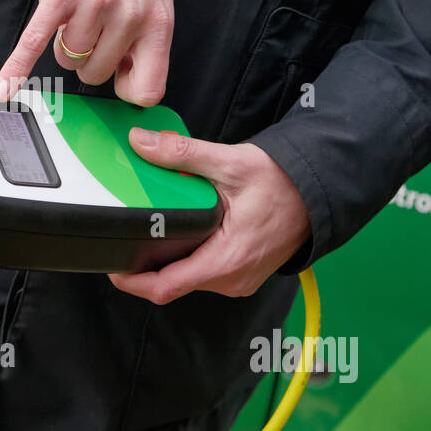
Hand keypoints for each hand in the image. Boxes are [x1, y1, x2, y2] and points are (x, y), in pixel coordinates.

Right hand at [0, 0, 172, 106]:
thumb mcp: (160, 2)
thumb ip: (150, 43)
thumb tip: (125, 79)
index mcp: (157, 23)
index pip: (146, 89)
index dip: (128, 87)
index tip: (121, 72)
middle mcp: (128, 16)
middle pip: (95, 74)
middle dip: (90, 58)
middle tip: (96, 31)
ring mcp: (94, 4)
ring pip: (68, 59)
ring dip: (66, 45)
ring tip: (77, 17)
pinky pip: (35, 42)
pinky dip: (16, 67)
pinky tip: (3, 89)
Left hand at [109, 130, 311, 304]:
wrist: (319, 192)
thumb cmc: (283, 183)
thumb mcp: (230, 162)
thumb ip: (182, 154)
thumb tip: (140, 143)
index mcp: (226, 260)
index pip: (165, 287)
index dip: (131, 280)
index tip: (111, 265)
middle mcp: (231, 279)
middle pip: (171, 284)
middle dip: (144, 264)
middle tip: (124, 235)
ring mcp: (237, 279)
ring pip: (186, 278)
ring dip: (166, 258)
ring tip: (149, 228)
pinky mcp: (240, 274)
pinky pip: (202, 272)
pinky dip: (186, 255)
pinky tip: (178, 232)